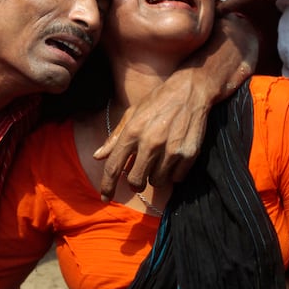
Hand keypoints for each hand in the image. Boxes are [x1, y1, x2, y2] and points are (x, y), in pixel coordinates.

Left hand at [95, 72, 209, 199]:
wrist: (191, 90)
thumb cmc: (157, 101)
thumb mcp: (132, 114)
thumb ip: (115, 137)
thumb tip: (98, 156)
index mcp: (132, 132)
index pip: (114, 167)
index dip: (107, 186)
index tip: (104, 198)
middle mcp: (150, 143)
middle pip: (135, 181)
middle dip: (135, 183)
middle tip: (139, 174)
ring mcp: (170, 150)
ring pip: (157, 182)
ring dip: (155, 177)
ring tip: (159, 161)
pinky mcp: (189, 153)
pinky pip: (176, 178)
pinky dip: (173, 173)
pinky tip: (174, 158)